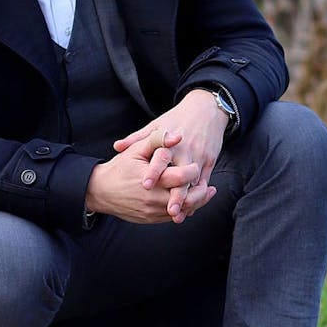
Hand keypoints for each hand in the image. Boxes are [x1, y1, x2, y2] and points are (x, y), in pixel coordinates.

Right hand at [85, 128, 207, 223]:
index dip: (193, 171)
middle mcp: (154, 199)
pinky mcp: (150, 219)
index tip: (196, 166)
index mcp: (153, 180)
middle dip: (202, 193)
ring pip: (183, 211)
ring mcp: (152, 211)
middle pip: (188, 199)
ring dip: (196, 203)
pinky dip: (184, 210)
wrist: (100, 191)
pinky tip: (190, 203)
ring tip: (206, 194)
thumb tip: (177, 135)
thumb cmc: (119, 168)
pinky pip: (172, 217)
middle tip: (210, 186)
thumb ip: (157, 140)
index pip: (182, 177)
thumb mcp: (136, 150)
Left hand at [113, 89, 229, 222]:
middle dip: (176, 195)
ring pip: (194, 183)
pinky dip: (198, 195)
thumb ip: (137, 138)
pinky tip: (190, 208)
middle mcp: (186, 151)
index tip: (146, 186)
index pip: (161, 158)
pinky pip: (204, 181)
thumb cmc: (177, 118)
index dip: (154, 172)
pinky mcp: (210, 161)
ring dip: (187, 201)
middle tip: (168, 211)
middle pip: (181, 176)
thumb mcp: (157, 124)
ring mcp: (199, 157)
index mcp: (170, 142)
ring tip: (177, 216)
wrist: (207, 109)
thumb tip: (116, 147)